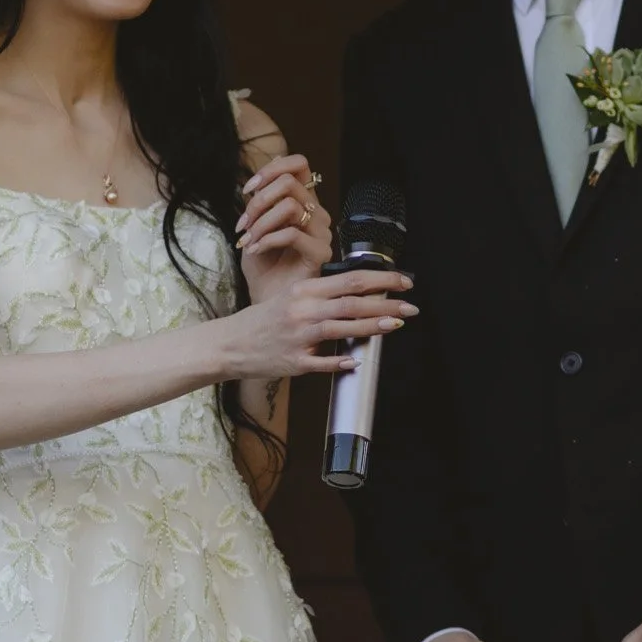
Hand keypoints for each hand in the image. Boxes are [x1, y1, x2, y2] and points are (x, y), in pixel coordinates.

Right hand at [221, 269, 415, 382]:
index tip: (403, 281)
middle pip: (351, 302)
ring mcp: (299, 337)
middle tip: (410, 305)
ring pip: (341, 328)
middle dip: (385, 303)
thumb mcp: (291, 297)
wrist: (231, 344)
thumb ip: (322, 294)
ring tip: (395, 324)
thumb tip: (358, 292)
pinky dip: (340, 361)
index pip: (350, 280)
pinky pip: (322, 362)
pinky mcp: (294, 361)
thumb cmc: (264, 320)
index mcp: (304, 291)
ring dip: (371, 326)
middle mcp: (302, 311)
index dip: (381, 280)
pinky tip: (357, 360)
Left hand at [235, 152, 332, 300]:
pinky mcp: (320, 254)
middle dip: (258, 201)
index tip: (247, 190)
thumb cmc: (263, 268)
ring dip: (261, 221)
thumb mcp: (254, 226)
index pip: (299, 164)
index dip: (271, 169)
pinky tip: (255, 250)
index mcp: (303, 203)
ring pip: (291, 205)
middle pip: (290, 183)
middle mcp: (316, 214)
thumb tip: (268, 165)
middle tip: (243, 224)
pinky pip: (293, 233)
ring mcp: (321, 234)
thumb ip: (260, 198)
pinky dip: (267, 238)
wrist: (266, 302)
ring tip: (248, 239)